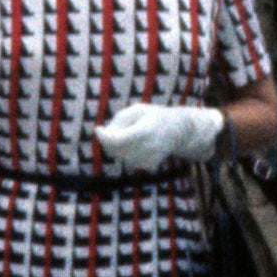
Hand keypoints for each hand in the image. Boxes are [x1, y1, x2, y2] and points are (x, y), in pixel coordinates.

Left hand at [92, 101, 227, 170]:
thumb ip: (120, 119)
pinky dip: (125, 153)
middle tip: (112, 129)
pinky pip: (127, 161)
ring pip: (120, 157)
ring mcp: (151, 159)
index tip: (98, 128)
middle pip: (117, 149)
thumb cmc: (154, 116)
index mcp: (147, 130)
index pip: (118, 139)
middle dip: (109, 140)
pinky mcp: (150, 166)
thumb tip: (103, 133)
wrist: (178, 130)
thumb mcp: (138, 109)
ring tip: (129, 134)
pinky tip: (135, 144)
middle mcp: (150, 147)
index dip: (104, 136)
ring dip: (117, 147)